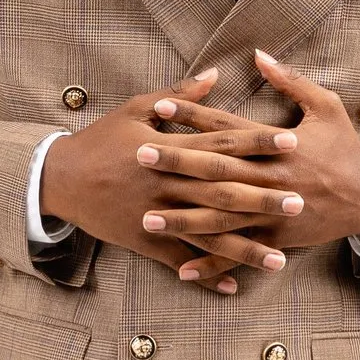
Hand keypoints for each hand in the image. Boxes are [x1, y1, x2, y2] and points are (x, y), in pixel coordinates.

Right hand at [40, 73, 294, 293]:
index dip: (257, 143)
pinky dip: (206, 273)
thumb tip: (217, 73)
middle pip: (223, 191)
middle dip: (262, 198)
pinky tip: (234, 286)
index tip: (291, 142)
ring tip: (280, 259)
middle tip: (299, 202)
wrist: (60, 179)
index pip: (222, 143)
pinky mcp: (146, 240)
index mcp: (169, 148)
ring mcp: (158, 216)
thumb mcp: (137, 108)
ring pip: (208, 234)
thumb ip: (181, 94)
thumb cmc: (101, 140)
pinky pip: (181, 260)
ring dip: (245, 247)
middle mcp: (168, 184)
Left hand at [133, 49, 359, 264]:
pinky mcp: (276, 238)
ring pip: (220, 217)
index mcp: (276, 145)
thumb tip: (259, 54)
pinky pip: (239, 253)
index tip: (160, 106)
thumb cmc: (346, 148)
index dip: (192, 115)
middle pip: (215, 170)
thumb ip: (290, 80)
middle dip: (176, 163)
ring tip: (146, 218)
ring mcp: (271, 212)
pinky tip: (183, 270)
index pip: (226, 127)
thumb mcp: (326, 106)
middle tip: (139, 156)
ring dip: (182, 219)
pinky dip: (212, 263)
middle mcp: (270, 178)